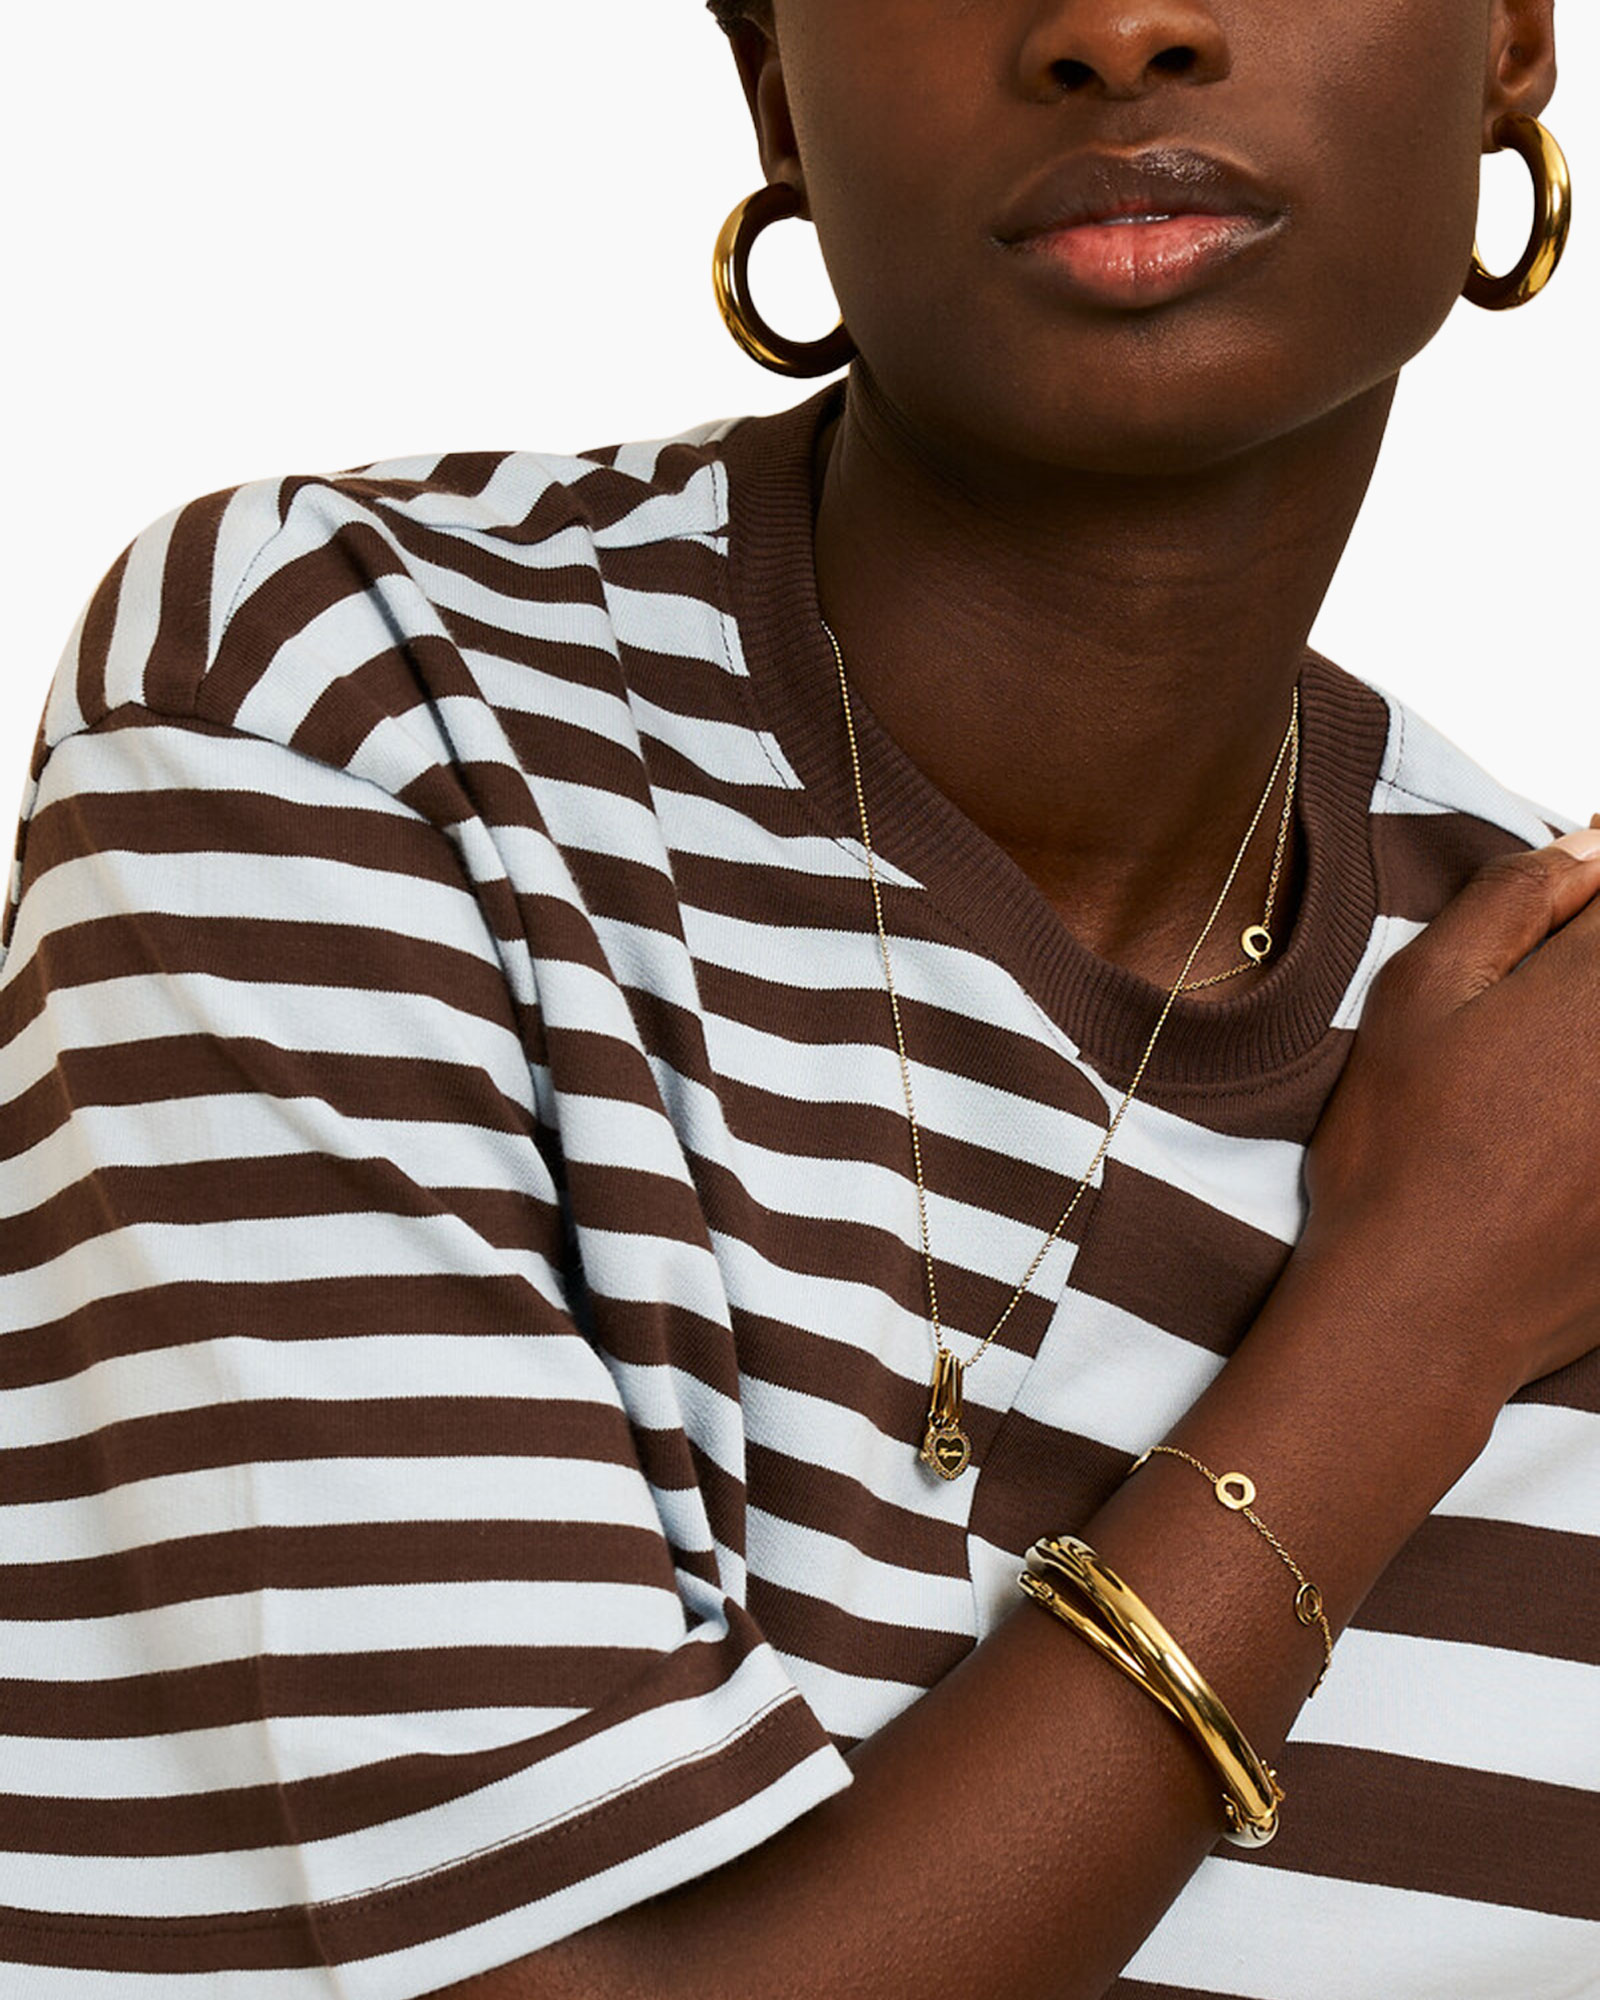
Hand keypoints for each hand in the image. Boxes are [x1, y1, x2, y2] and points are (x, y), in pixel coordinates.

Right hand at [1300, 823, 1599, 1406]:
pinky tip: (1559, 1142)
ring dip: (1579, 1055)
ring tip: (1536, 1101)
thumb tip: (1593, 843)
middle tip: (1525, 1048)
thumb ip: (1515, 898)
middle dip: (1580, 985)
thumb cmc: (1402, 1150)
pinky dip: (1592, 1122)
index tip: (1558, 932)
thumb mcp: (1420, 995)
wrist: (1425, 1307)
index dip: (1589, 903)